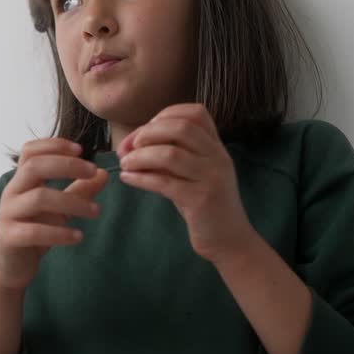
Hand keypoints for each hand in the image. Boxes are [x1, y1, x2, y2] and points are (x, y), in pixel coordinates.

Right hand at [0, 138, 108, 291]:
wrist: (9, 268)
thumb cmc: (33, 233)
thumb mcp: (59, 210)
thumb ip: (78, 191)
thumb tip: (103, 173)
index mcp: (21, 182)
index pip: (31, 151)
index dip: (54, 145)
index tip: (81, 149)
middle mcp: (12, 193)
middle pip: (34, 167)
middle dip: (67, 165)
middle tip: (93, 172)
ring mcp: (8, 215)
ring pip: (39, 198)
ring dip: (72, 202)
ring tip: (96, 211)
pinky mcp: (9, 238)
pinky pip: (34, 231)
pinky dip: (59, 233)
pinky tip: (79, 236)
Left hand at [118, 103, 254, 264]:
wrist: (229, 241)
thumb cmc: (204, 206)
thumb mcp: (192, 175)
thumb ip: (172, 156)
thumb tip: (133, 144)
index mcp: (216, 146)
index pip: (195, 113)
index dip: (164, 115)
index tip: (144, 132)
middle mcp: (217, 157)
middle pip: (180, 128)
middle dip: (147, 133)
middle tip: (128, 148)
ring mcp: (211, 178)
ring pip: (169, 154)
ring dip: (140, 156)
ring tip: (125, 164)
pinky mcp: (200, 200)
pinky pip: (164, 183)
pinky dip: (141, 178)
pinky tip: (128, 179)